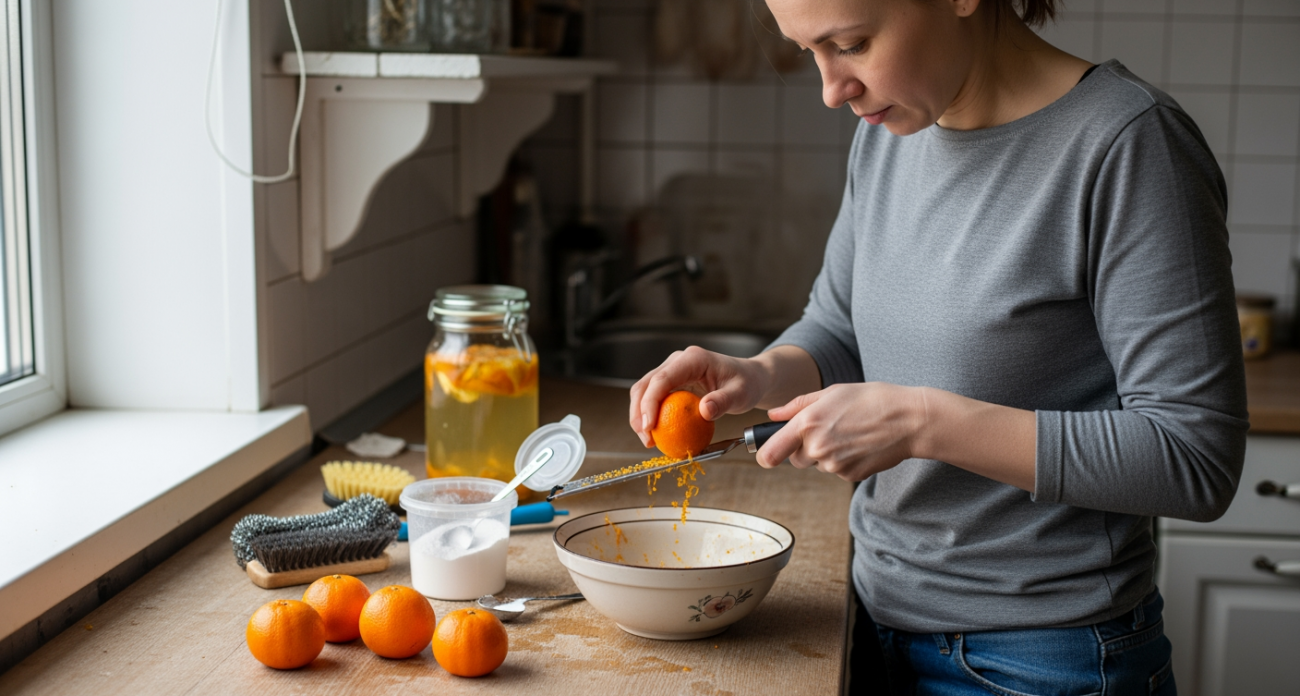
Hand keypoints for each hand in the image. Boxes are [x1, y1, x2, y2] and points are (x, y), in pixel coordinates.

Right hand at [629, 346, 770, 448]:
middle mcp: (678, 361)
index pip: (662, 379)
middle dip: (639, 413)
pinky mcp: (672, 383)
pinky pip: (654, 398)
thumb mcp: (741, 394)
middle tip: (646, 439)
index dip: (650, 402)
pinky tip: (656, 434)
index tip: (649, 426)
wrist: (750, 378)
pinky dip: (650, 416)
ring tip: (648, 440)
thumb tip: (704, 411)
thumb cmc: (747, 383)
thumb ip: (723, 401)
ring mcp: (672, 371)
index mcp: (693, 359)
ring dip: (640, 416)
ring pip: (644, 391)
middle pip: (645, 384)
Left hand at [759, 382, 925, 481]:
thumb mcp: (831, 392)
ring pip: (817, 465)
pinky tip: (859, 444)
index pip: (770, 452)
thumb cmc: (871, 400)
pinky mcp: (849, 475)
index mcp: (807, 423)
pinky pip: (836, 471)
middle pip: (795, 459)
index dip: (765, 455)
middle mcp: (817, 447)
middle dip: (803, 449)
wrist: (907, 420)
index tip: (766, 454)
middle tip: (827, 430)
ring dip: (825, 454)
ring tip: (848, 433)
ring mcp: (833, 464)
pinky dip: (843, 461)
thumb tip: (773, 415)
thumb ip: (797, 405)